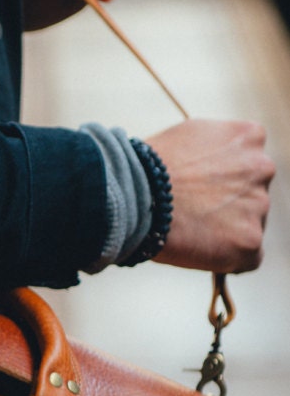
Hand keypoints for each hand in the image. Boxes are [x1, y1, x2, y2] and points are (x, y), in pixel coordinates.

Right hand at [151, 119, 274, 271]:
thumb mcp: (190, 137)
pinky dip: (226, 258)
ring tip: (189, 230)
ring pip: (249, 226)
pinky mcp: (250, 240)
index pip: (250, 163)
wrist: (133, 195)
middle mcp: (262, 168)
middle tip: (193, 212)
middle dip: (228, 206)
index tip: (202, 189)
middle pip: (252, 195)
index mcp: (249, 137)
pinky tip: (198, 248)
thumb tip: (213, 166)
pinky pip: (247, 257)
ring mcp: (259, 205)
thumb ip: (214, 148)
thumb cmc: (149, 168)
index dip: (223, 180)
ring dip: (226, 231)